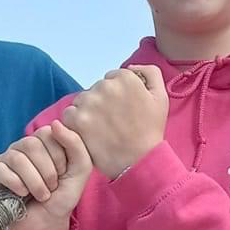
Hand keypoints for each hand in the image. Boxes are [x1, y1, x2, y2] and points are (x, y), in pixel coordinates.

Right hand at [0, 123, 92, 229]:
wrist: (47, 224)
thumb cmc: (62, 196)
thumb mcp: (79, 170)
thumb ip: (76, 145)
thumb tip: (55, 123)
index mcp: (42, 141)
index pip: (47, 133)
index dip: (58, 157)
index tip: (62, 175)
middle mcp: (22, 147)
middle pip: (31, 144)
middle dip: (47, 171)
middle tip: (52, 188)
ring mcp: (5, 160)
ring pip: (17, 159)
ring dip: (35, 182)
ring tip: (42, 195)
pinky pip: (1, 171)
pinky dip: (17, 185)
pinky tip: (23, 195)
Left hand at [60, 65, 167, 179]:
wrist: (138, 161)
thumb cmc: (150, 131)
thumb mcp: (161, 97)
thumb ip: (150, 73)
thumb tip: (131, 67)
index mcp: (125, 78)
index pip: (111, 79)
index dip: (116, 96)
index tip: (121, 111)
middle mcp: (106, 86)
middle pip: (95, 89)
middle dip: (100, 103)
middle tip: (111, 123)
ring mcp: (90, 103)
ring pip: (81, 100)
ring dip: (86, 112)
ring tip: (100, 129)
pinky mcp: (78, 120)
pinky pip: (68, 114)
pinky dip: (74, 123)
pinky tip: (87, 134)